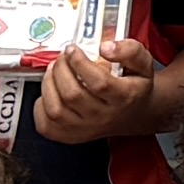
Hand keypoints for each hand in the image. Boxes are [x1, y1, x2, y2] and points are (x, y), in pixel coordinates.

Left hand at [33, 38, 167, 144]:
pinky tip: (50, 92)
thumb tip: (106, 48)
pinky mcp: (70, 136)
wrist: (134, 114)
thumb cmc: (134, 87)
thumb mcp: (143, 64)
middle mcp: (103, 117)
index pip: (98, 82)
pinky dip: (40, 106)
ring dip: (48, 84)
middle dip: (61, 69)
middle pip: (72, 95)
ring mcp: (85, 129)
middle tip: (62, 58)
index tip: (73, 50)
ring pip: (56, 110)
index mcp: (123, 98)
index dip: (79, 62)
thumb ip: (129, 50)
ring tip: (54, 71)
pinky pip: (46, 125)